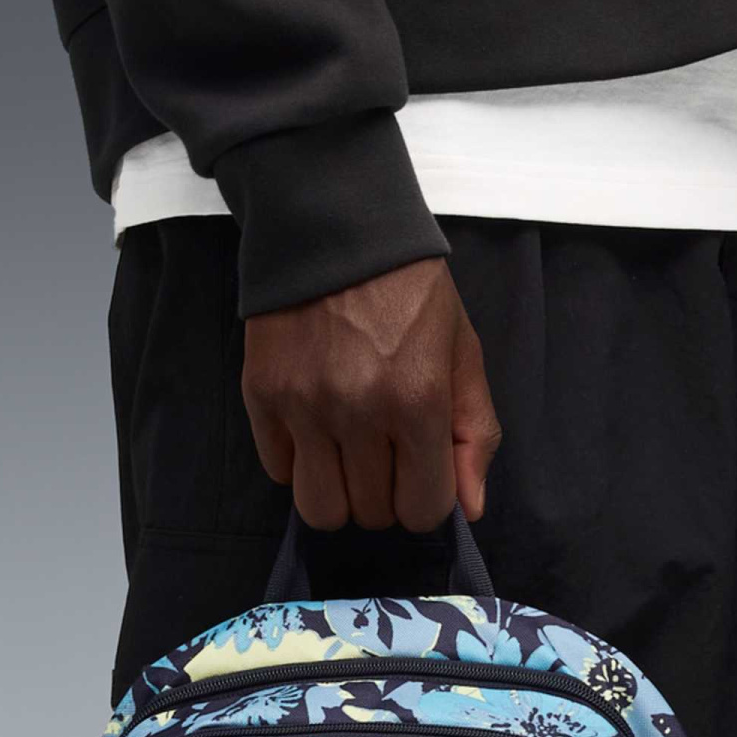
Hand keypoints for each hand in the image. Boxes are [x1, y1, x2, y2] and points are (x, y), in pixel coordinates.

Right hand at [242, 256, 501, 530]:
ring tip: (347, 457)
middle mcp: (358, 410)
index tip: (421, 473)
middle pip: (372, 514)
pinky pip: (278, 471)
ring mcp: (304, 406)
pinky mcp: (263, 394)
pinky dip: (298, 462)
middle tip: (385, 455)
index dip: (425, 499)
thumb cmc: (408, 290)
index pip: (421, 508)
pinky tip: (314, 427)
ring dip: (340, 494)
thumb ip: (473, 433)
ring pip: (321, 509)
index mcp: (417, 400)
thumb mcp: (461, 352)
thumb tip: (471, 509)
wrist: (333, 222)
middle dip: (384, 496)